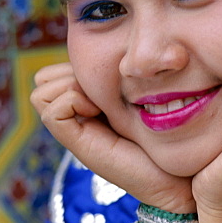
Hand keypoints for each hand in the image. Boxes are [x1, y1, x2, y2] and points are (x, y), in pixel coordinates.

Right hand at [31, 62, 194, 212]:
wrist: (180, 178)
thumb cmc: (169, 135)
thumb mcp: (141, 95)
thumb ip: (121, 77)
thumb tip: (105, 44)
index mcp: (90, 103)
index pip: (56, 70)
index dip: (75, 64)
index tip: (110, 74)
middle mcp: (77, 117)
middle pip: (43, 79)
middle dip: (67, 72)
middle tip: (101, 87)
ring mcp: (75, 132)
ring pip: (41, 91)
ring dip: (70, 84)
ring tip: (100, 99)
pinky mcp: (77, 146)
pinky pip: (51, 110)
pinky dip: (71, 100)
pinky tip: (97, 109)